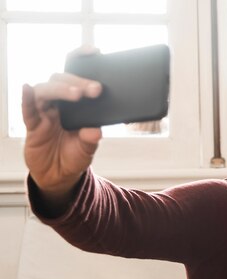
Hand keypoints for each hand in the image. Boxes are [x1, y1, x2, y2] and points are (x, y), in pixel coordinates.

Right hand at [22, 55, 102, 206]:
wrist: (59, 176)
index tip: (96, 51)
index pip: (76, 76)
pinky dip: (27, 98)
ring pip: (46, 91)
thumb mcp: (88, 149)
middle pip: (62, 81)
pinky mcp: (33, 125)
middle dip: (78, 82)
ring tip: (76, 94)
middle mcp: (58, 104)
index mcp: (75, 104)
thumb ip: (91, 139)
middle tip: (95, 89)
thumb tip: (96, 129)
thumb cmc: (74, 156)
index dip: (82, 60)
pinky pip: (28, 109)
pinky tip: (27, 88)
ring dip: (60, 90)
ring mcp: (44, 113)